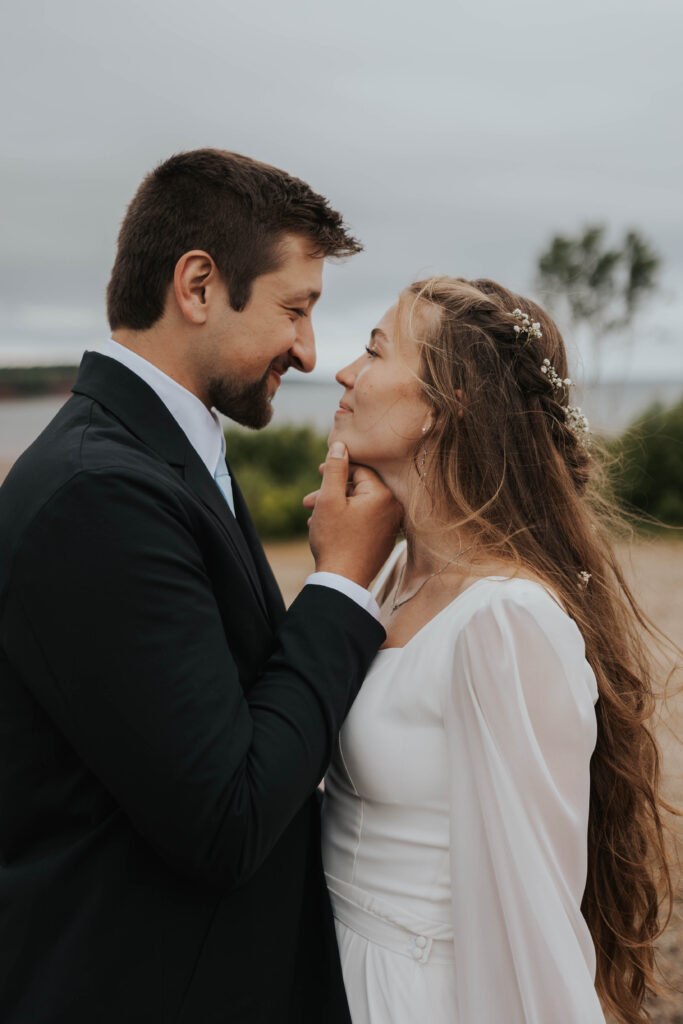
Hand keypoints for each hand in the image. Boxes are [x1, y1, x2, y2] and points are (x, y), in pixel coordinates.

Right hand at [303, 442, 401, 587]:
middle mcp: (392, 508)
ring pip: (359, 506)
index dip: (336, 469)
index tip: (318, 473)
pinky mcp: (384, 540)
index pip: (359, 470)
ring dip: (335, 508)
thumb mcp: (329, 499)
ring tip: (312, 518)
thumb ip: (334, 469)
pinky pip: (364, 521)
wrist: (343, 581)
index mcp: (383, 495)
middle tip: (308, 501)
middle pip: (359, 489)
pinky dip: (345, 521)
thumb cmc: (335, 539)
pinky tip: (325, 529)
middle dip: (331, 492)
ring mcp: (390, 526)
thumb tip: (340, 445)